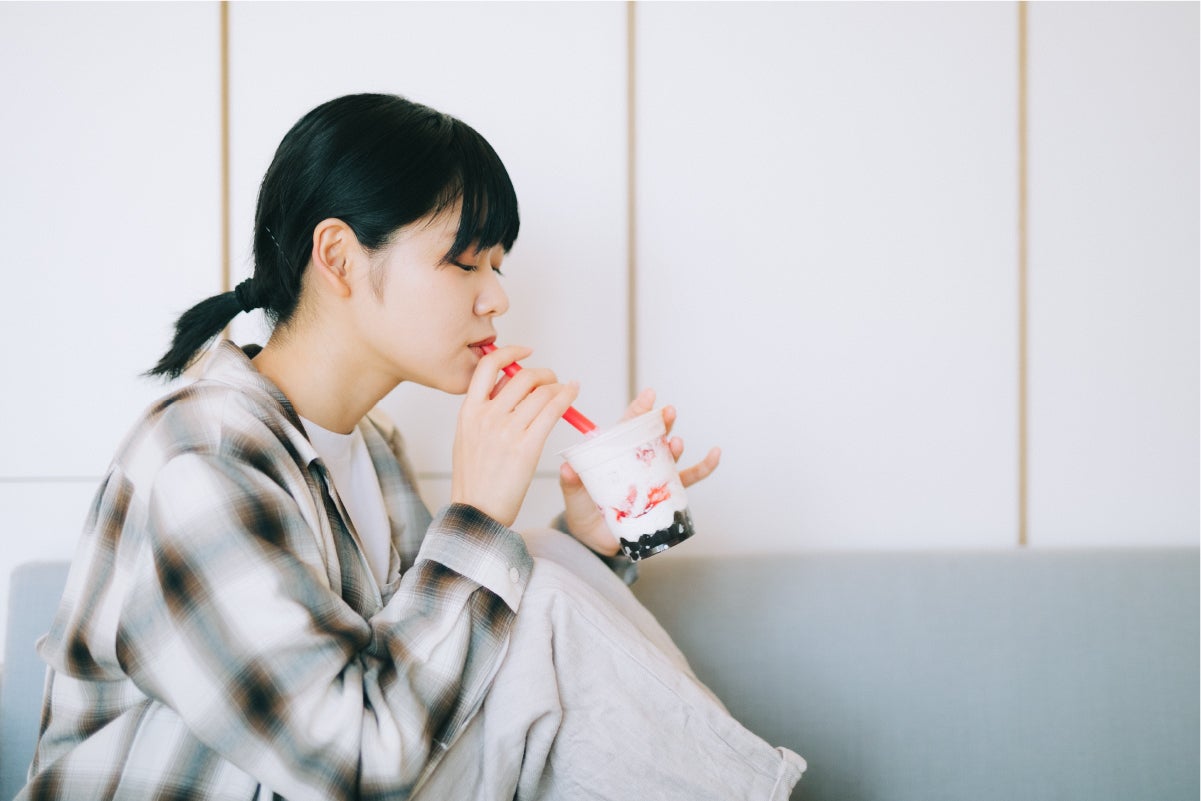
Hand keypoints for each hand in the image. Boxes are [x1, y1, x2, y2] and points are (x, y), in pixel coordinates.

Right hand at [452, 345, 579, 526]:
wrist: (476, 512)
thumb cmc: (474, 479)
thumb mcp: (467, 438)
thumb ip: (484, 411)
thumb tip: (507, 388)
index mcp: (468, 411)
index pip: (487, 366)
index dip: (509, 352)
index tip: (525, 351)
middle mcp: (486, 416)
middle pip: (521, 376)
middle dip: (542, 373)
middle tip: (552, 379)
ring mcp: (506, 431)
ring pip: (540, 392)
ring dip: (558, 385)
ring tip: (565, 390)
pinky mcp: (526, 447)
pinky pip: (552, 411)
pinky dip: (566, 397)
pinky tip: (573, 394)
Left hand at [559, 388, 720, 555]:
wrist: (594, 539)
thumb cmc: (583, 510)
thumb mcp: (573, 495)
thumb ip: (571, 482)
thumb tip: (566, 469)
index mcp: (615, 453)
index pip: (628, 426)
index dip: (639, 410)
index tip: (649, 395)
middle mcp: (637, 460)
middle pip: (652, 436)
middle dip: (661, 422)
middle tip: (667, 412)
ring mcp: (653, 476)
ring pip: (670, 456)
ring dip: (675, 446)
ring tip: (676, 442)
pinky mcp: (666, 495)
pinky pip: (689, 480)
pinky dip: (704, 467)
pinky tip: (714, 454)